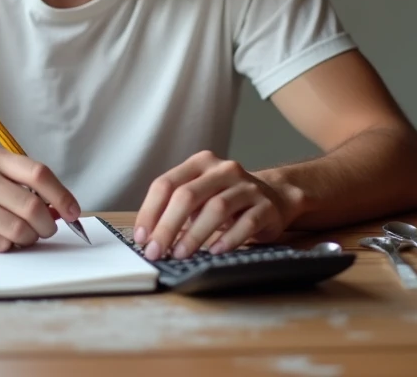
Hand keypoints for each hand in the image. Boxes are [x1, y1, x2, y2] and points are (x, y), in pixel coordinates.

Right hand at [0, 146, 80, 250]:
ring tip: (24, 236)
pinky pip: (0, 243)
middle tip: (46, 230)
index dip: (61, 195)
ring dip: (29, 238)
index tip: (72, 211)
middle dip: (47, 225)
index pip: (38, 174)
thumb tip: (58, 209)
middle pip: (32, 206)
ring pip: (19, 229)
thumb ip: (21, 185)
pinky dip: (8, 245)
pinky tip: (1, 238)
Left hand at [133, 150, 302, 259]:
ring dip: (195, 234)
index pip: (166, 184)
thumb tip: (149, 238)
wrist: (274, 197)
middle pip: (188, 195)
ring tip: (181, 254)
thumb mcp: (199, 196)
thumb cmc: (226, 200)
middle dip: (167, 226)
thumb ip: (175, 209)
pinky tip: (216, 252)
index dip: (150, 211)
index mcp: (200, 163)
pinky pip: (247, 222)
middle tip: (156, 251)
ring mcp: (247, 186)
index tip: (142, 237)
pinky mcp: (266, 206)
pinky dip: (229, 238)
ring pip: (216, 208)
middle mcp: (223, 170)